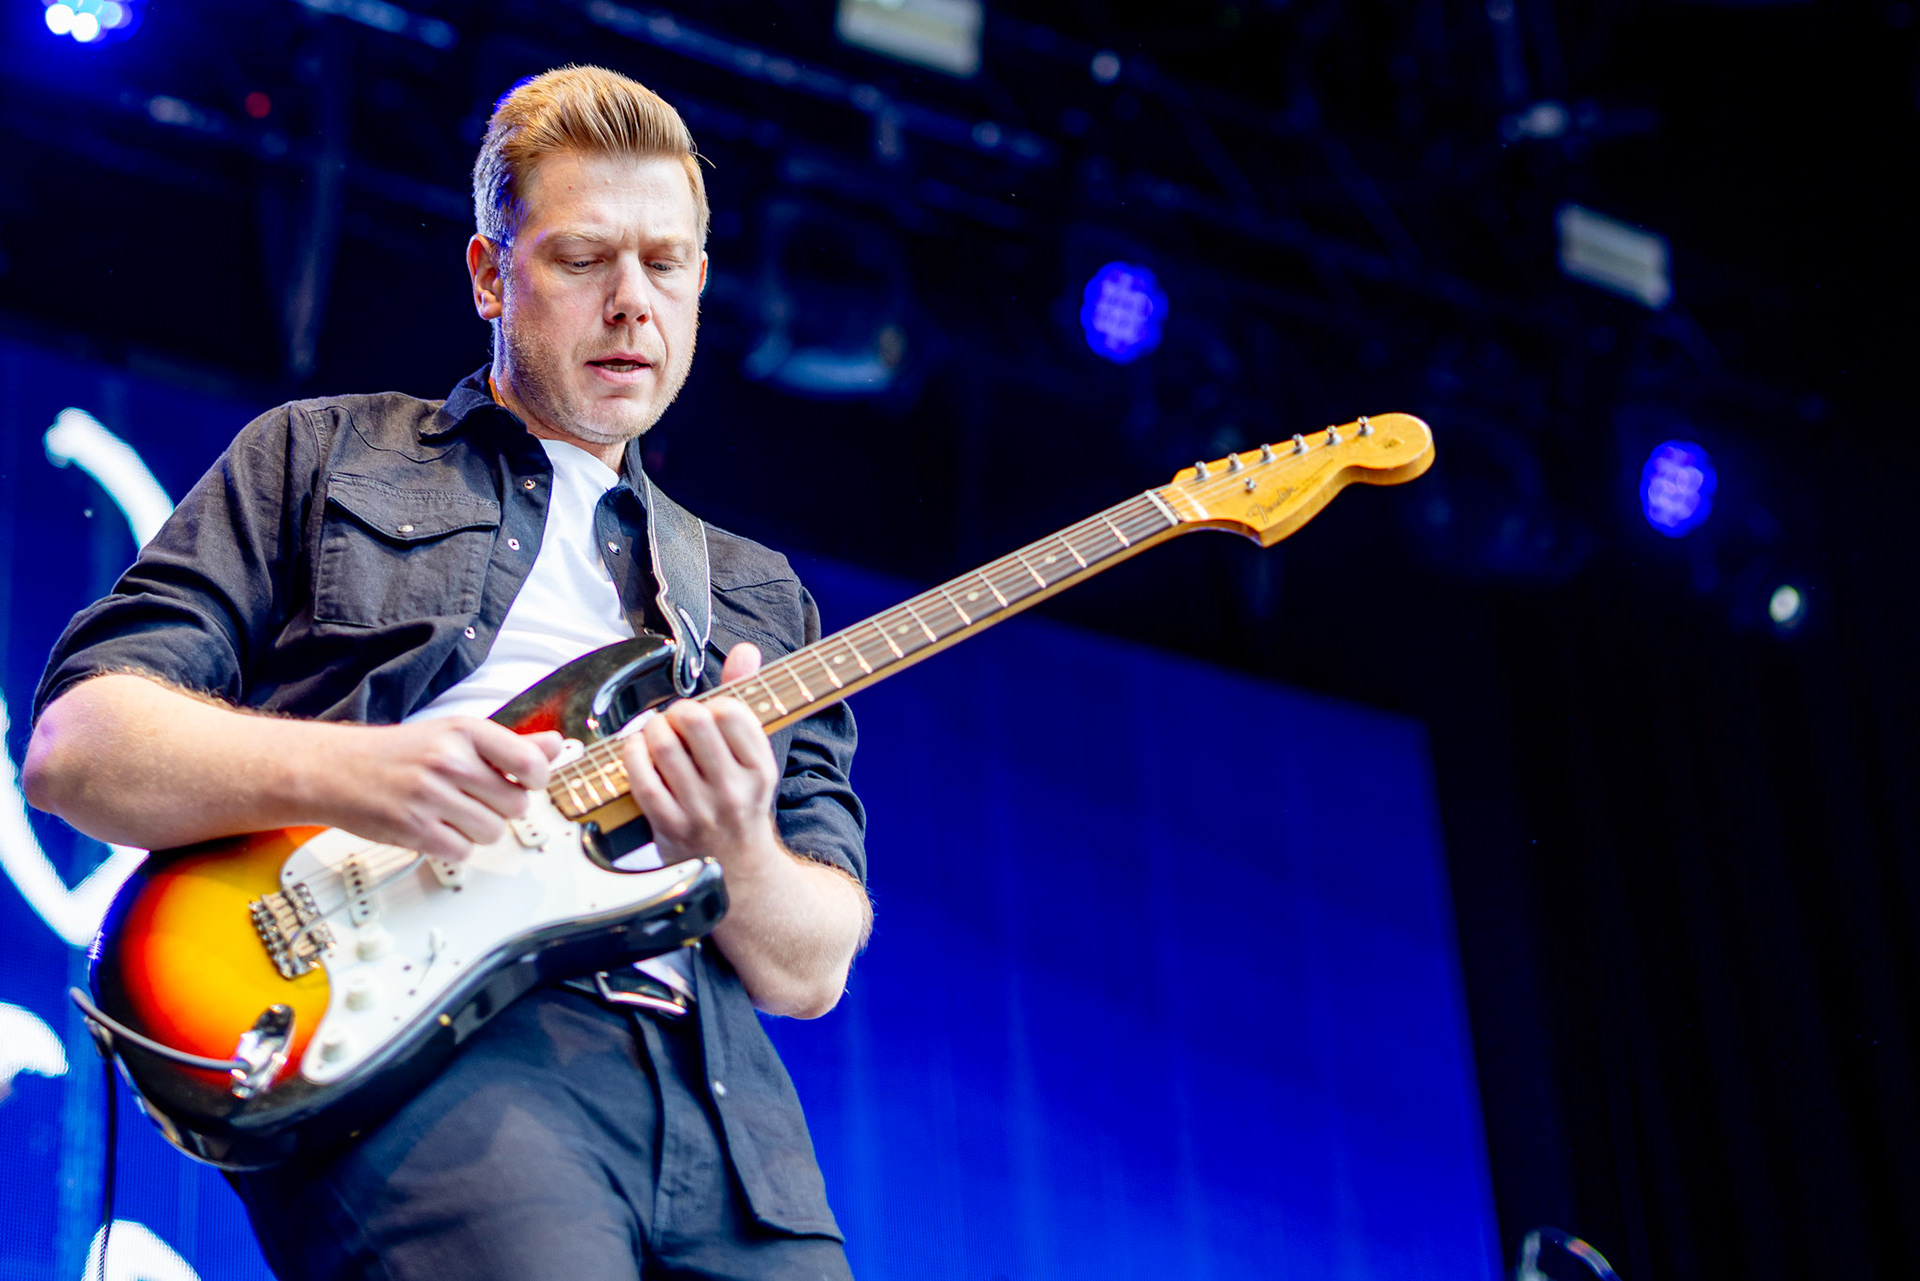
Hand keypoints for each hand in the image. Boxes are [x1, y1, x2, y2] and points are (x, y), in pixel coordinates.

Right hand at [320, 718, 563, 860]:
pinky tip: (436, 827)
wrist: (336, 769)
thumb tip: (555, 746)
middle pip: (517, 805)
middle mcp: (450, 761)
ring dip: (479, 830)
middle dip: (502, 807)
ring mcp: (431, 796)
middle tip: (476, 797)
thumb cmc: (400, 753)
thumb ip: (510, 744)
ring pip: (493, 832)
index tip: (527, 781)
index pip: (531, 763)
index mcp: (465, 731)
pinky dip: (454, 847)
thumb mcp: (456, 735)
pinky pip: (463, 852)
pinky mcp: (415, 830)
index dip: (537, 779)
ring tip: (452, 812)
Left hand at [619, 643, 781, 866]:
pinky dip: (633, 755)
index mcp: (760, 770)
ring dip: (651, 729)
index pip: (732, 712)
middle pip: (694, 721)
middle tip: (677, 721)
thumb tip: (746, 650)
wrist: (739, 870)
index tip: (709, 715)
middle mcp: (733, 791)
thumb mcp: (755, 757)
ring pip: (663, 746)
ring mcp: (700, 811)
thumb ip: (748, 700)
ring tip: (657, 734)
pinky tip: (638, 751)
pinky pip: (641, 778)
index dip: (712, 703)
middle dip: (678, 711)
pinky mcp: (668, 827)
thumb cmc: (741, 803)